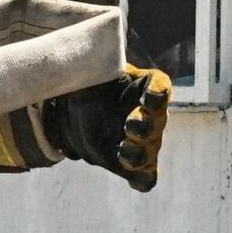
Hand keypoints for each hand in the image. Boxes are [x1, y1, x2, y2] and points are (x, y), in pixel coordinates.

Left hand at [36, 66, 173, 189]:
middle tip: (129, 125)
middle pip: (158, 121)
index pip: (160, 87)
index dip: (158, 93)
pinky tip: (133, 180)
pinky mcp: (132, 166)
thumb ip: (91, 62)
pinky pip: (146, 177)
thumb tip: (85, 51)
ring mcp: (143, 142)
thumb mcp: (87, 69)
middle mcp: (149, 115)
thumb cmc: (86, 84)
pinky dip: (142, 180)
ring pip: (152, 151)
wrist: (71, 113)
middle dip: (146, 125)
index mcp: (143, 86)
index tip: (148, 97)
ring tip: (122, 153)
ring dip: (141, 154)